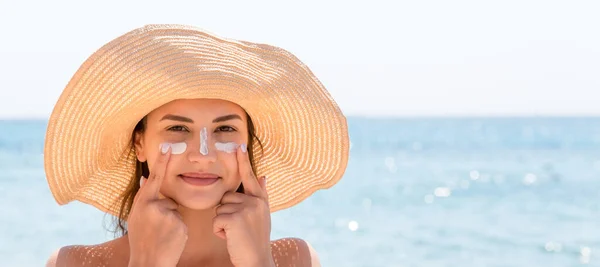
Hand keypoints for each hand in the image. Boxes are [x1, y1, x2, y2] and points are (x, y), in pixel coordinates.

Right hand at [127, 145, 186, 266]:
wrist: (148, 262)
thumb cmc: (141, 240)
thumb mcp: (136, 217)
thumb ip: (143, 198)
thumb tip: (147, 177)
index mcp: (142, 202)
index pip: (155, 177)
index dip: (162, 161)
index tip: (169, 146)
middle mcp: (154, 205)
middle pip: (169, 201)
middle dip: (166, 213)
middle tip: (155, 229)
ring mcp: (167, 214)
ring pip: (176, 212)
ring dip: (172, 222)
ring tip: (161, 235)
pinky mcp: (179, 224)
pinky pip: (182, 222)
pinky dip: (178, 230)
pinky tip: (169, 239)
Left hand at [213, 144, 273, 266]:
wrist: (257, 261)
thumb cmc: (255, 240)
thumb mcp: (262, 215)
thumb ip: (260, 195)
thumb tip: (262, 175)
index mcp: (260, 200)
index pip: (249, 177)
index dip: (243, 161)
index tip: (238, 145)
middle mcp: (255, 201)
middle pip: (226, 197)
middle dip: (226, 213)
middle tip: (238, 228)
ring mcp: (246, 209)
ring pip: (219, 209)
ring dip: (222, 223)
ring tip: (235, 234)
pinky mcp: (235, 219)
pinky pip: (216, 220)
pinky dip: (219, 231)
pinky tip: (230, 238)